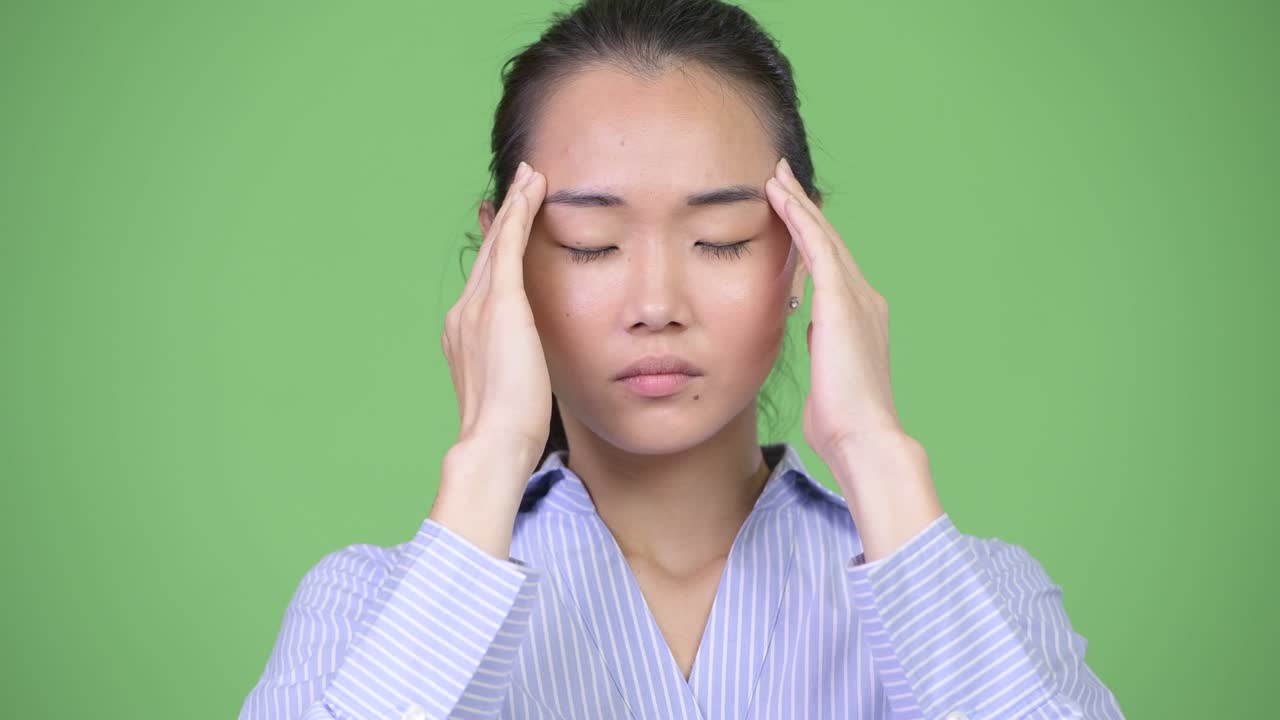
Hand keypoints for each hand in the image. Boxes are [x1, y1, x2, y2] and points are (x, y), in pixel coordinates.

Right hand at [442, 160, 550, 475]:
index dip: (496, 246)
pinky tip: (533, 189)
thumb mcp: (510, 389)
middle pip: (489, 253)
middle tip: (518, 182)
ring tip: (530, 176)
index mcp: (463, 334)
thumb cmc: (509, 430)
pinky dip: (521, 213)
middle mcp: (464, 313)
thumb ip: (514, 366)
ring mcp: (479, 307)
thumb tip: (525, 364)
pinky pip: (511, 246)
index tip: (503, 222)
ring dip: (516, 205)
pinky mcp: (501, 304)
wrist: (495, 442)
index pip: (485, 279)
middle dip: (504, 216)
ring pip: (500, 243)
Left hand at [763, 158, 903, 464]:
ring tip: (775, 175)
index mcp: (860, 320)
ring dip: (798, 204)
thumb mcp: (829, 382)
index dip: (811, 236)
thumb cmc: (842, 425)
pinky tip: (780, 197)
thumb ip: (824, 359)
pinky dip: (799, 219)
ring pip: (823, 237)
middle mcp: (865, 301)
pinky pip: (817, 248)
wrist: (864, 438)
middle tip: (781, 176)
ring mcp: (857, 298)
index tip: (791, 212)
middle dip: (805, 208)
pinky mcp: (842, 301)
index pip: (831, 267)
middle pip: (829, 242)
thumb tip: (816, 354)